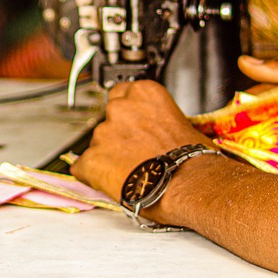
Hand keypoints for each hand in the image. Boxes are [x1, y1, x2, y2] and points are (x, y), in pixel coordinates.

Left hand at [71, 80, 212, 199]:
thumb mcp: (182, 123)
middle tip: (134, 153)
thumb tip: (155, 131)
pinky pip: (84, 167)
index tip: (133, 127)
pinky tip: (113, 182)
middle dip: (118, 136)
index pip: (121, 93)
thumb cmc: (193, 160)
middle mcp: (119, 108)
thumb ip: (158, 120)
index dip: (128, 116)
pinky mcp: (92, 160)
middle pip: (108, 119)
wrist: (188, 185)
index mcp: (143, 93)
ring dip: (108, 156)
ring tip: (130, 172)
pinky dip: (94, 175)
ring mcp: (103, 133)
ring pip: (97, 144)